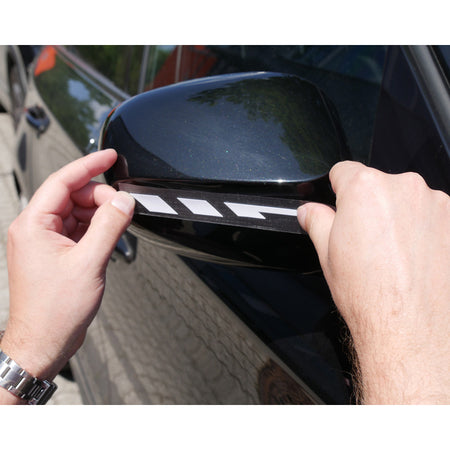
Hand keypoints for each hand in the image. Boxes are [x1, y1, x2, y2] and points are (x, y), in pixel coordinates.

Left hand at [0, 149, 133, 402]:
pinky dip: (96, 229)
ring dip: (100, 215)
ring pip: (77, 212)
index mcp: (34, 225)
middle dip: (100, 198)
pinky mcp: (55, 252)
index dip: (88, 165)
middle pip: (73, 196)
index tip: (109, 156)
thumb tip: (124, 201)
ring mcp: (45, 241)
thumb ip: (109, 227)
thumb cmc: (54, 310)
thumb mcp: (89, 263)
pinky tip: (109, 236)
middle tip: (124, 207)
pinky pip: (78, 229)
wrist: (43, 342)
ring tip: (119, 225)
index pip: (62, 181)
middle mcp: (35, 229)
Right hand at [297, 161, 449, 403]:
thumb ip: (316, 221)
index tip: (338, 205)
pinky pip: (432, 217)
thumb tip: (309, 211)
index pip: (344, 170)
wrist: (410, 330)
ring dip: (398, 217)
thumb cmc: (369, 294)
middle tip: (363, 239)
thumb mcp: (327, 253)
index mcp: (365, 189)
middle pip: (378, 185)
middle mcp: (404, 187)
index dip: (336, 189)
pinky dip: (423, 230)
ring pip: (407, 201)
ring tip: (392, 254)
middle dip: (369, 205)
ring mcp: (436, 204)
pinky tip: (414, 259)